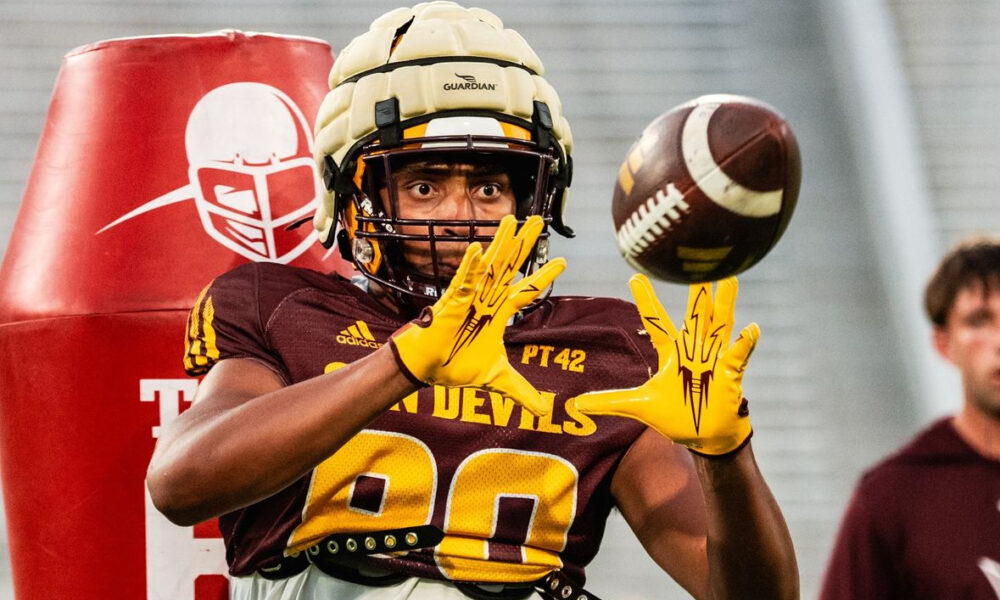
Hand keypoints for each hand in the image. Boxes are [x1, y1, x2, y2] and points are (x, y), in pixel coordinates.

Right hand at [389, 215, 564, 415]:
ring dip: (500, 243)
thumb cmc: (455, 366)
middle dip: (525, 244)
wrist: (427, 371)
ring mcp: (469, 297)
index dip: (544, 276)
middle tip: (540, 220)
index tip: (564, 263)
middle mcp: (486, 299)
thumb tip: (544, 410)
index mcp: (498, 313)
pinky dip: (468, 266)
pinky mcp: (450, 302)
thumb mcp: (497, 379)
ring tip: (512, 220)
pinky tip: (477, 248)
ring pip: (489, 265)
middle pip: (511, 266)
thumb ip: (521, 391)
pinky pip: (461, 281)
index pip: (527, 291)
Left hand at [573, 274, 756, 455]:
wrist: (704, 436)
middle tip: (695, 264)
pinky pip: (737, 356)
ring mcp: (714, 360)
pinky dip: (743, 343)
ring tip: (729, 278)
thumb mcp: (639, 406)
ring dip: (724, 304)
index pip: (656, 321)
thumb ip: (611, 401)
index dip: (647, 300)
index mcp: (671, 353)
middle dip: (695, 291)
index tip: (635, 277)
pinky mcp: (729, 375)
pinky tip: (750, 329)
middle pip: (694, 314)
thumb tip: (578, 403)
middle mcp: (693, 350)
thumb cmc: (676, 416)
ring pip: (719, 325)